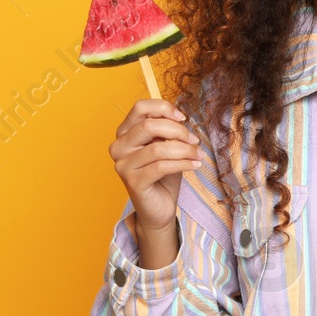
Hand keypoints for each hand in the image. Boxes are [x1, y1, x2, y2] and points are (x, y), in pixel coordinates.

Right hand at [110, 99, 202, 264]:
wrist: (159, 207)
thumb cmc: (163, 174)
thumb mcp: (166, 146)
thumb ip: (167, 130)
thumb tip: (179, 119)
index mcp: (124, 133)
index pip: (140, 108)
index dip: (163, 108)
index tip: (183, 118)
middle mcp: (118, 147)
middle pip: (149, 125)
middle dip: (178, 131)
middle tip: (194, 140)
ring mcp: (122, 165)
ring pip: (158, 148)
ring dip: (185, 150)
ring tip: (198, 155)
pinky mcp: (133, 182)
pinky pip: (161, 166)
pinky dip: (183, 163)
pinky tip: (195, 165)